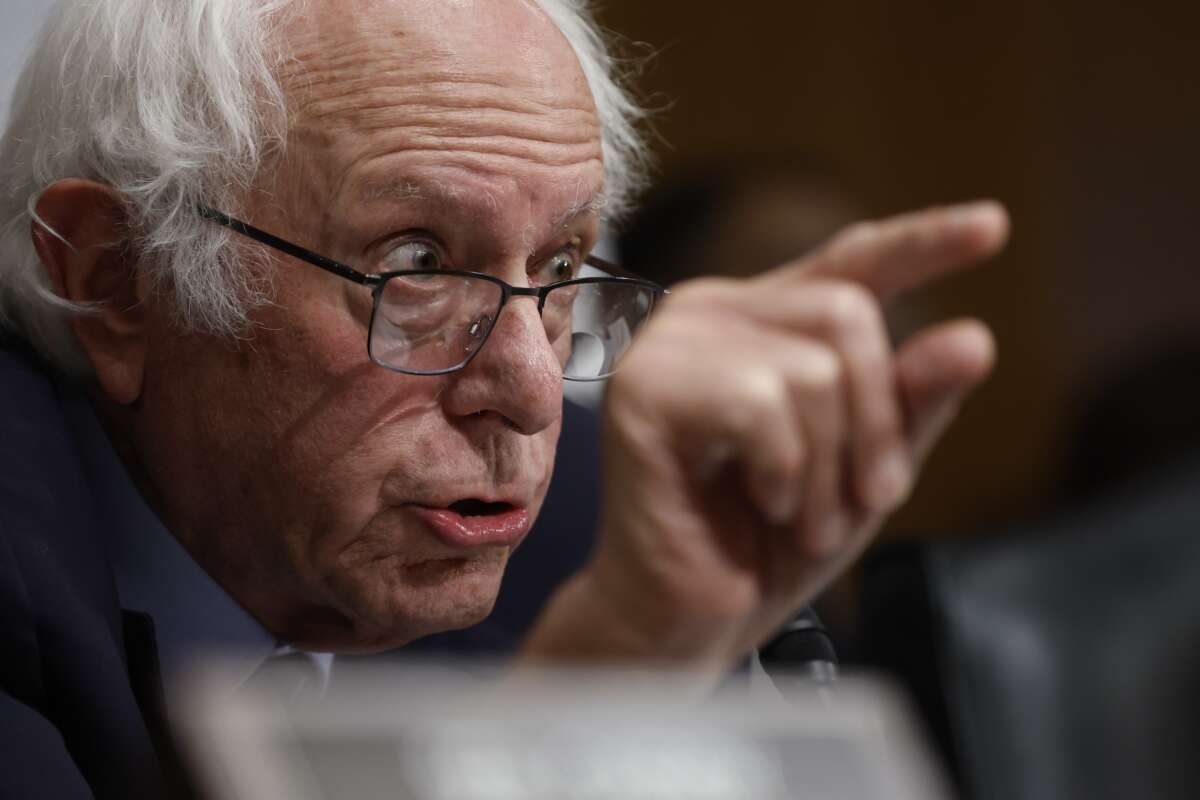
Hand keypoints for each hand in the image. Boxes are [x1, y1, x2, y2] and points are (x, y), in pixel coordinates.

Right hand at [523, 201, 1008, 678]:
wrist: (687, 620)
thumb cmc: (767, 544)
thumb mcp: (866, 471)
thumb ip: (910, 404)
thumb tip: (973, 338)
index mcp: (762, 322)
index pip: (850, 263)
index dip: (922, 242)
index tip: (995, 226)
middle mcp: (712, 315)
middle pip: (846, 314)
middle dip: (875, 423)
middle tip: (862, 501)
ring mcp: (669, 345)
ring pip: (811, 367)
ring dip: (828, 467)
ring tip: (799, 516)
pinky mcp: (642, 389)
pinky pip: (761, 402)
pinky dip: (784, 471)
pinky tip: (759, 501)